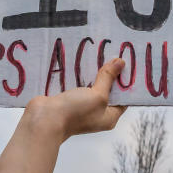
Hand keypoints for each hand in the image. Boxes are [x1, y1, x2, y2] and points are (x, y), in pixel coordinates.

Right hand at [0, 58, 126, 172]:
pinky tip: (80, 59)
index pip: (123, 99)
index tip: (129, 64)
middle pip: (106, 91)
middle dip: (109, 74)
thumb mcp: (98, 95)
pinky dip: (78, 74)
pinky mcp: (67, 99)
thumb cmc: (75, 112)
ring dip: (92, 72)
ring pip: (90, 86)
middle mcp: (96, 113)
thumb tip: (121, 63)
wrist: (43, 120)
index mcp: (108, 117)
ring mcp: (80, 107)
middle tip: (113, 54)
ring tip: (98, 52)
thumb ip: (108, 78)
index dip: (126, 82)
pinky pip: (76, 84)